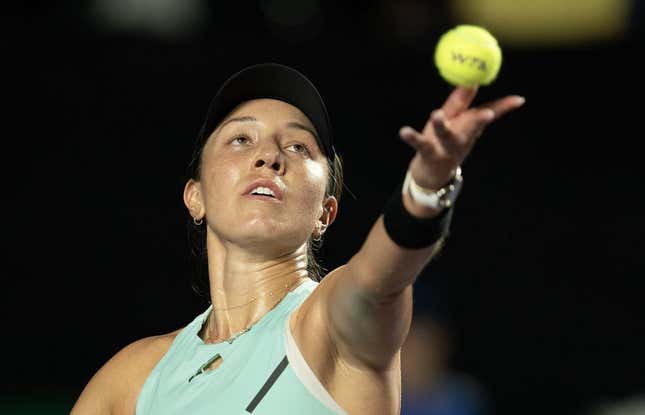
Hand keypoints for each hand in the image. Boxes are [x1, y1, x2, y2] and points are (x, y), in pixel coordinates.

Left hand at [399, 86, 524, 189]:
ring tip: (437, 114)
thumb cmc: (445, 142)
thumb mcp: (456, 121)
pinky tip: (403, 131)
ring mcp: (445, 147)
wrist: (433, 174)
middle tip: (487, 113)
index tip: (519, 100)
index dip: (503, 107)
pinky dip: (411, 137)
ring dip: (442, 125)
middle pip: (471, 126)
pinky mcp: (428, 153)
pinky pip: (419, 144)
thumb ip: (462, 101)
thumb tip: (473, 80)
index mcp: (468, 127)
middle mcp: (460, 137)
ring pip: (446, 135)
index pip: (489, 114)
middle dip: (480, 120)